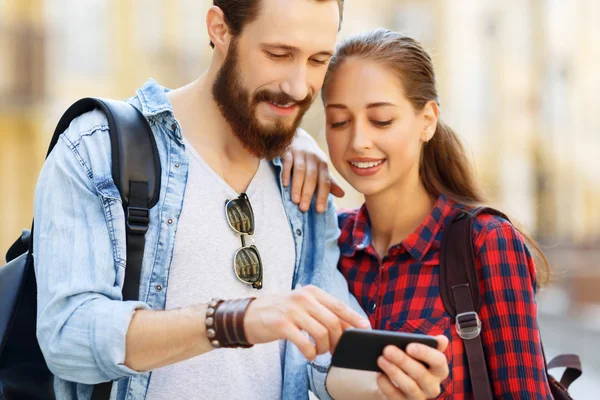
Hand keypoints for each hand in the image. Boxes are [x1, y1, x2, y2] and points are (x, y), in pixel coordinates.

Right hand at [243, 285, 369, 360]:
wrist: (247, 315)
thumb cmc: (279, 312)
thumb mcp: (301, 305)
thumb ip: (321, 311)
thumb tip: (348, 326)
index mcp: (311, 291)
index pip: (339, 305)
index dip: (354, 318)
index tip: (364, 329)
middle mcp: (303, 297)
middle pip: (333, 321)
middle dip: (338, 339)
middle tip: (335, 349)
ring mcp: (292, 310)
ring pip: (322, 332)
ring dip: (325, 347)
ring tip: (319, 351)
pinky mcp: (282, 324)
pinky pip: (305, 343)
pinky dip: (311, 353)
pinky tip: (309, 354)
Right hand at [282, 128, 344, 212]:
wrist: (298, 136)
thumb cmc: (311, 157)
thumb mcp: (321, 168)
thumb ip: (329, 182)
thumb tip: (342, 195)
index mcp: (323, 164)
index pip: (324, 182)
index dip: (323, 196)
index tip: (319, 210)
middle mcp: (313, 158)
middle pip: (312, 178)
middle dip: (308, 194)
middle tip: (304, 208)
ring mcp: (300, 154)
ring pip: (300, 171)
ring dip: (297, 186)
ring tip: (295, 201)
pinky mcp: (288, 151)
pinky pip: (287, 162)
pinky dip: (286, 173)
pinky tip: (284, 184)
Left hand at [376, 336, 449, 399]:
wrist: (396, 382)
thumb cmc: (409, 361)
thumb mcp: (416, 351)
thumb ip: (427, 343)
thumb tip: (442, 339)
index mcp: (439, 369)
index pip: (439, 361)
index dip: (425, 353)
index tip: (409, 345)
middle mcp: (433, 386)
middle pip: (421, 374)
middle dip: (403, 360)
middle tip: (386, 349)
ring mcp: (419, 397)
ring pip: (410, 387)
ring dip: (394, 372)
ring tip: (380, 359)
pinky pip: (397, 398)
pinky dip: (387, 386)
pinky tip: (379, 376)